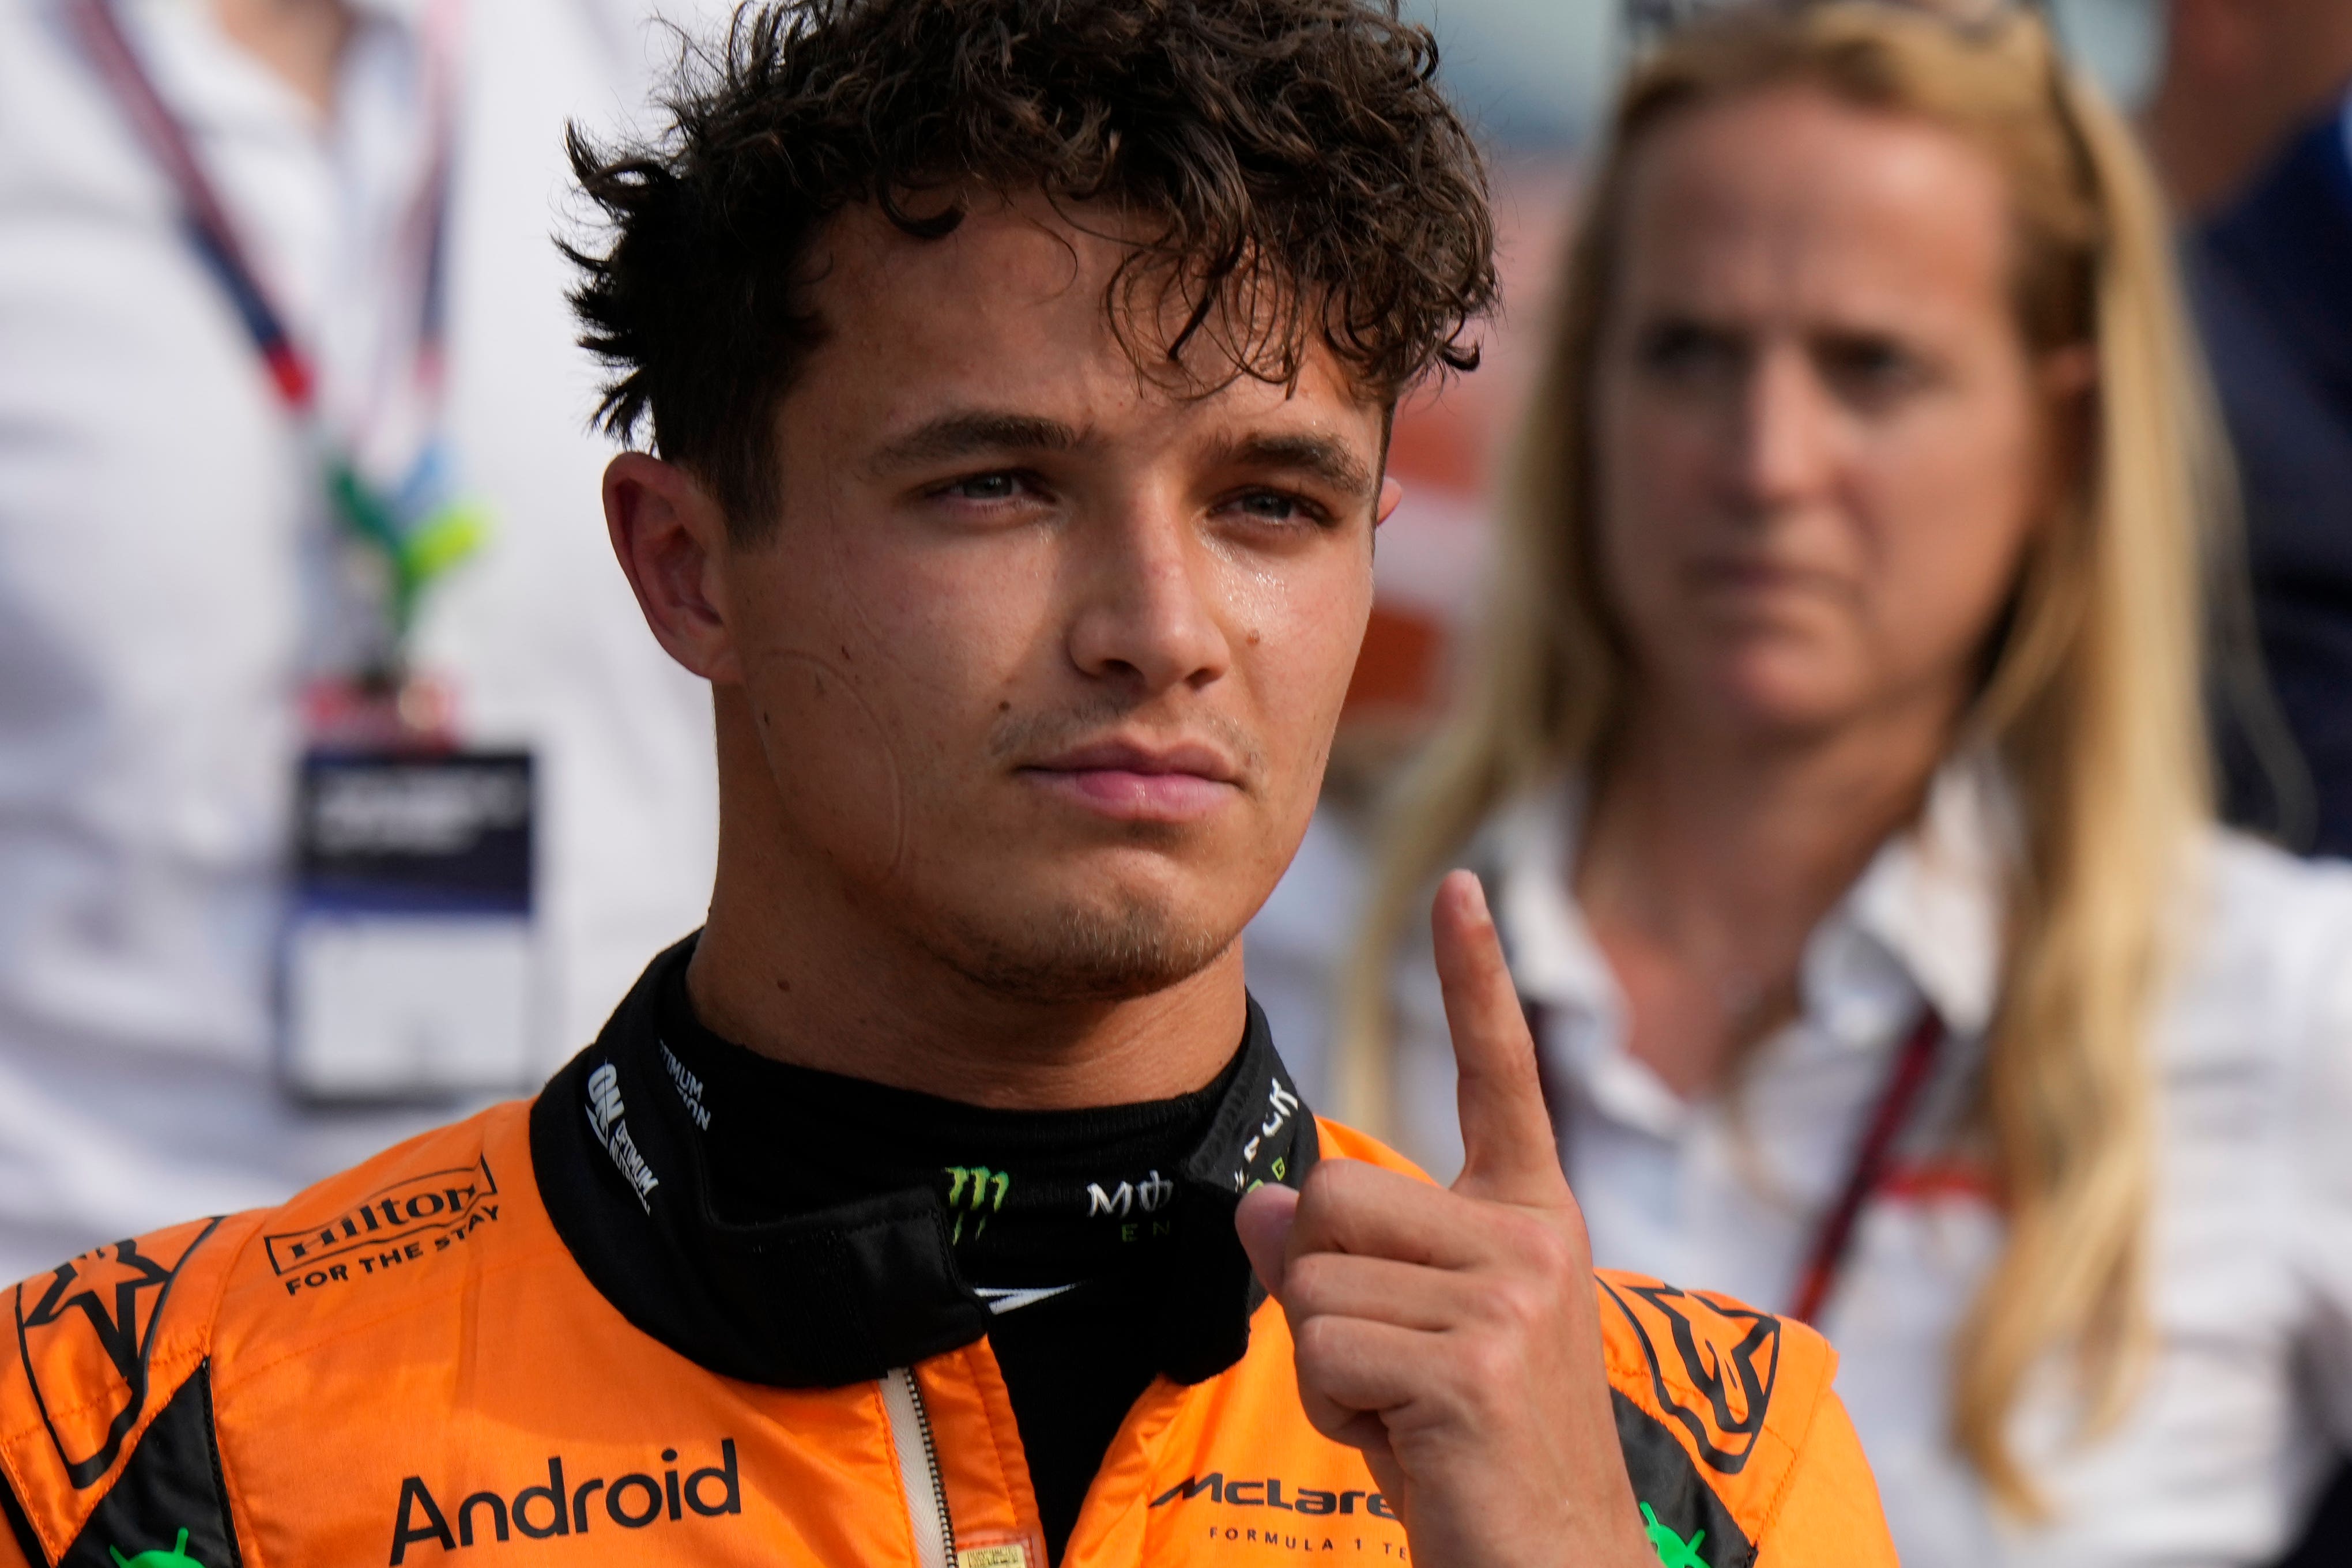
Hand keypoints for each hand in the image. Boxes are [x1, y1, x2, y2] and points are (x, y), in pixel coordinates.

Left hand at [1236, 871, 1650, 1567]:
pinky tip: (1407, 1448)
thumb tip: (1260, 1208)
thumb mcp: (1406, 1340)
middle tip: (1393, 1371)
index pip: (1497, 1077)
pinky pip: (1320, 1349)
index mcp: (1529, 1219)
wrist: (1555, 1567)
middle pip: (1331, 1191)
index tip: (1459, 887)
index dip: (1472, 980)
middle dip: (1321, 1287)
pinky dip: (1334, 1411)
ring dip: (1327, 1364)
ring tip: (1405, 1415)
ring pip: (1311, 1278)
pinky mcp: (1468, 1366)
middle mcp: (1531, 1241)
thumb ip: (1345, 1262)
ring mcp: (1508, 1300)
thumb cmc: (1478, 1456)